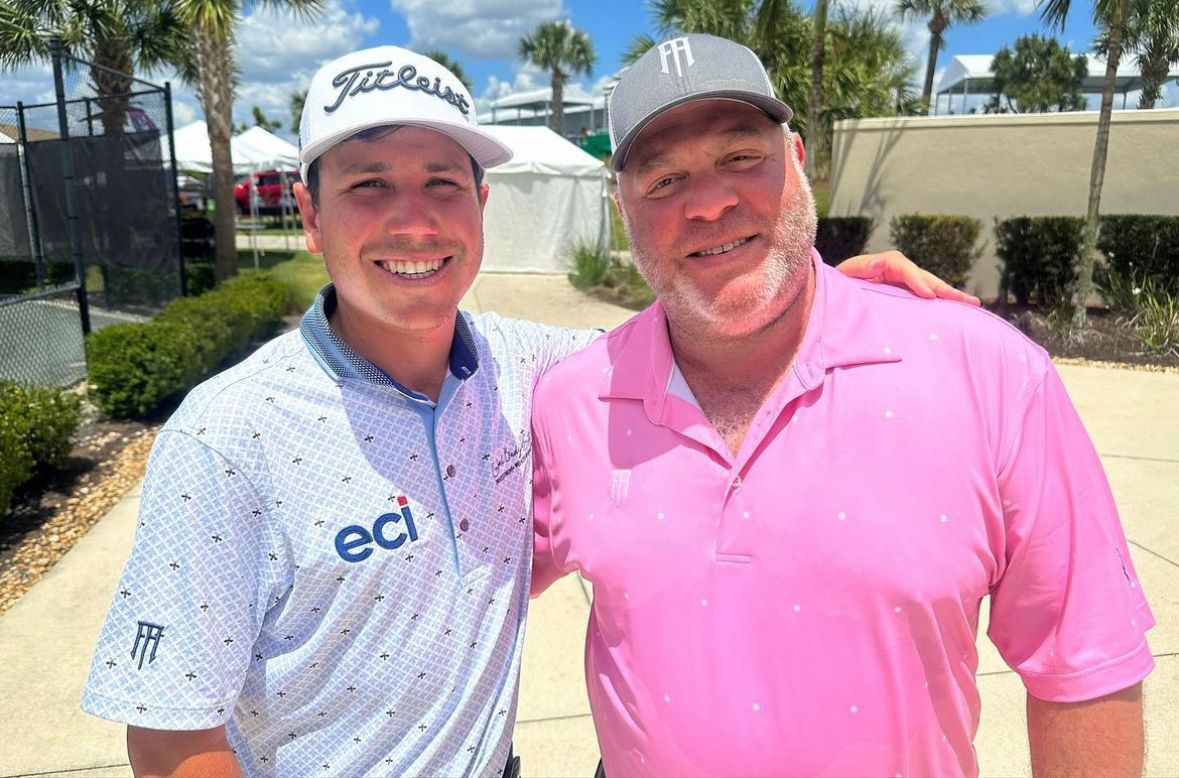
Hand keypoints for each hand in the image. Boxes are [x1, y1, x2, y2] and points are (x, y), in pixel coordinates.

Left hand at [836, 250, 980, 306]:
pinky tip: (959, 315)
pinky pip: (926, 300)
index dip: (917, 280)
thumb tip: (878, 266)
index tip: (929, 295)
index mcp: (884, 264)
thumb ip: (860, 268)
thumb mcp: (845, 274)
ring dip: (951, 297)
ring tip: (973, 305)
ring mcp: (905, 285)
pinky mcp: (906, 297)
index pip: (904, 269)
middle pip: (925, 278)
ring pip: (931, 289)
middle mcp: (899, 272)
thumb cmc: (837, 283)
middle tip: (967, 301)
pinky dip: (941, 305)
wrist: (833, 292)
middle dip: (945, 289)